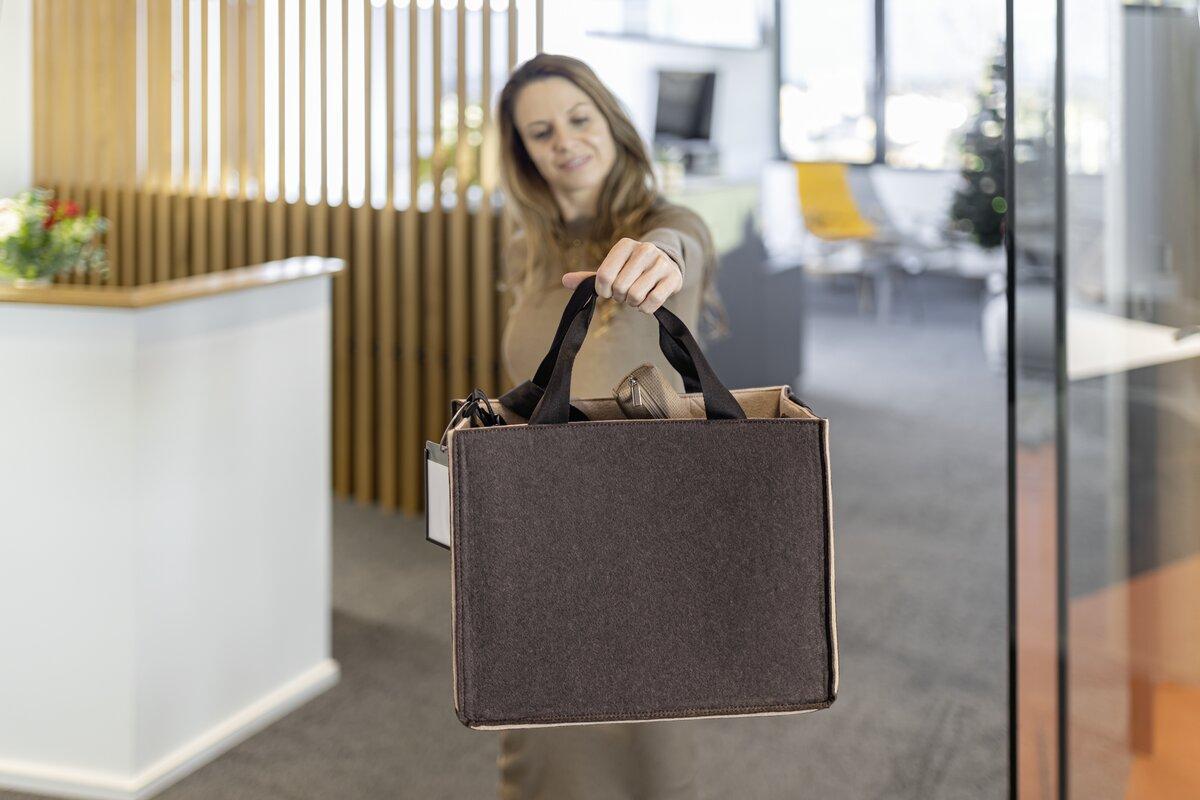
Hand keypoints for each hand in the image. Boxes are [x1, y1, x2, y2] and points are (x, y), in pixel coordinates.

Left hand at [561, 238, 681, 314]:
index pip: (604, 275)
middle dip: (619, 296)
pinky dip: (646, 308)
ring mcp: (661, 263)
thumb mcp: (612, 269)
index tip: (607, 291)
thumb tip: (565, 281)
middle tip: (625, 292)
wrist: (667, 263)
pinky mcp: (673, 277)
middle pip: (619, 287)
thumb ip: (590, 277)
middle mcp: (644, 249)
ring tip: (636, 296)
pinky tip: (647, 301)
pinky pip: (652, 302)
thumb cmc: (632, 269)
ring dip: (633, 303)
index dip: (603, 290)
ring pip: (636, 296)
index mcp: (624, 245)